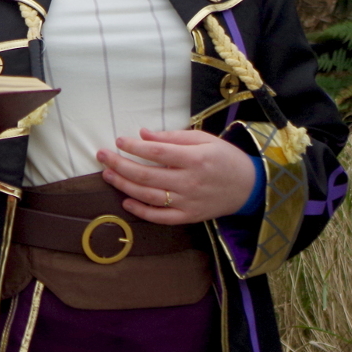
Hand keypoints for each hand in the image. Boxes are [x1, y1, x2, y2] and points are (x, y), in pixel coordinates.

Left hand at [98, 128, 255, 223]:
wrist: (249, 187)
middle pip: (147, 175)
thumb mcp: (204, 140)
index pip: (157, 153)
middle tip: (102, 156)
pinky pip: (161, 217)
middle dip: (120, 165)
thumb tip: (143, 134)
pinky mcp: (189, 216)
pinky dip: (142, 211)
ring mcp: (188, 201)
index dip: (134, 147)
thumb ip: (172, 137)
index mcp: (195, 159)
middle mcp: (189, 181)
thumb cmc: (225, 158)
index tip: (118, 140)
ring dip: (124, 186)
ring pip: (149, 196)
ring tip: (107, 175)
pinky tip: (126, 202)